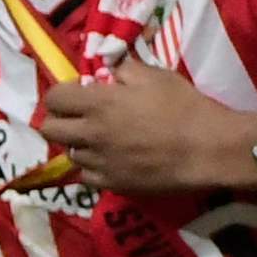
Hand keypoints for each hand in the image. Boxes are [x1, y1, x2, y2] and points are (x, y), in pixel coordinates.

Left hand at [29, 61, 256, 199]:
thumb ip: (123, 71)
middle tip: (80, 116)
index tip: (78, 93)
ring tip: (100, 139)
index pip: (53, 98)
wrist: (207, 149)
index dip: (62, 94)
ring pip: (69, 153)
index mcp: (98, 104)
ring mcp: (99, 163)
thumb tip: (107, 72)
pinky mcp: (111, 185)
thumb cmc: (184, 107)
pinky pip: (86, 176)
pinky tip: (109, 159)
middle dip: (60, 119)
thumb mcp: (155, 76)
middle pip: (48, 129)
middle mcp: (90, 134)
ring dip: (79, 144)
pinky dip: (92, 167)